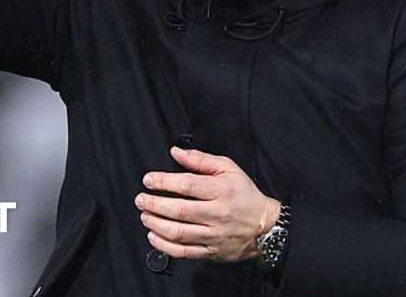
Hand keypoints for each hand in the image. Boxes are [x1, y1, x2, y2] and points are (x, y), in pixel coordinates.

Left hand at [136, 146, 281, 262]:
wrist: (265, 225)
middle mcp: (218, 214)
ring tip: (145, 216)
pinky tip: (154, 237)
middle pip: (180, 210)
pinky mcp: (212, 252)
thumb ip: (201, 159)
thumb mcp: (228, 168)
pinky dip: (164, 246)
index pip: (188, 185)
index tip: (149, 180)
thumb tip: (176, 152)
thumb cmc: (244, 194)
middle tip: (140, 199)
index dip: (164, 182)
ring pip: (179, 233)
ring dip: (156, 224)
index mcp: (222, 190)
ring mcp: (214, 235)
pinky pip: (184, 252)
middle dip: (154, 204)